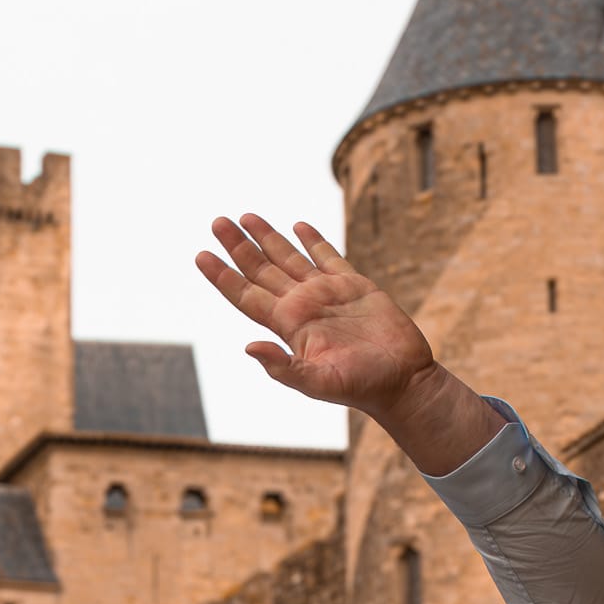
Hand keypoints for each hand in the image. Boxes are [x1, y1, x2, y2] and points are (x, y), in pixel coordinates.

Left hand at [195, 215, 433, 418]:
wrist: (402, 380)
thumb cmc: (360, 387)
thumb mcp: (317, 383)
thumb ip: (283, 367)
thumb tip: (248, 347)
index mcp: (289, 324)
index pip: (246, 295)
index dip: (223, 276)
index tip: (201, 255)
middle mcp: (303, 305)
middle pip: (261, 270)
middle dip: (238, 246)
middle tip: (217, 222)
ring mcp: (327, 293)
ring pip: (289, 257)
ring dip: (267, 237)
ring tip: (246, 216)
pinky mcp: (355, 286)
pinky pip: (328, 256)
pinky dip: (313, 240)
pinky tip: (297, 225)